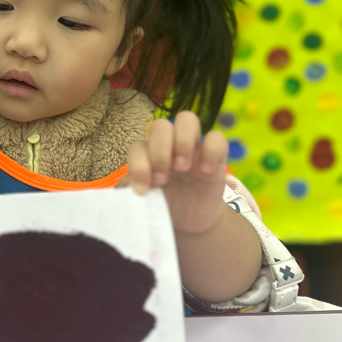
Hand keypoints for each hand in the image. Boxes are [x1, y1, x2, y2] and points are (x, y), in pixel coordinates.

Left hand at [121, 111, 228, 235]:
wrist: (188, 222)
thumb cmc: (162, 206)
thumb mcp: (145, 202)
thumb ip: (131, 193)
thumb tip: (124, 186)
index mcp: (147, 155)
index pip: (138, 147)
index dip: (138, 166)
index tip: (143, 190)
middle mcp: (168, 145)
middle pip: (160, 126)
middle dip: (159, 151)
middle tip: (163, 178)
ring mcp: (193, 146)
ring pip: (187, 119)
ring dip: (182, 141)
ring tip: (182, 167)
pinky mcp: (216, 155)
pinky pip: (217, 138)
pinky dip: (211, 150)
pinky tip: (206, 171)